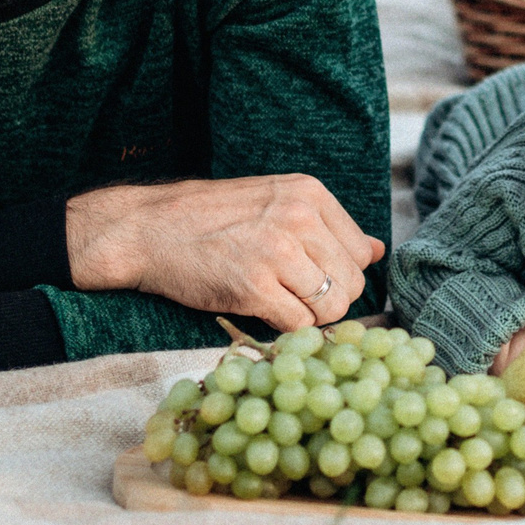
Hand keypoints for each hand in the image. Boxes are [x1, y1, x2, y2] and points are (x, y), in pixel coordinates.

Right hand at [66, 174, 383, 332]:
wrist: (147, 229)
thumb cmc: (210, 219)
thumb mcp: (275, 201)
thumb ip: (326, 225)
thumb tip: (377, 250)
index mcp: (309, 193)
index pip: (362, 251)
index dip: (342, 275)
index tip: (313, 280)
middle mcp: (299, 217)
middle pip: (353, 282)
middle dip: (329, 301)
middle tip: (294, 300)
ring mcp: (278, 251)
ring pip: (332, 308)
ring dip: (310, 319)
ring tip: (279, 306)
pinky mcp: (254, 286)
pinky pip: (299, 326)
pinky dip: (286, 331)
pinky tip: (263, 314)